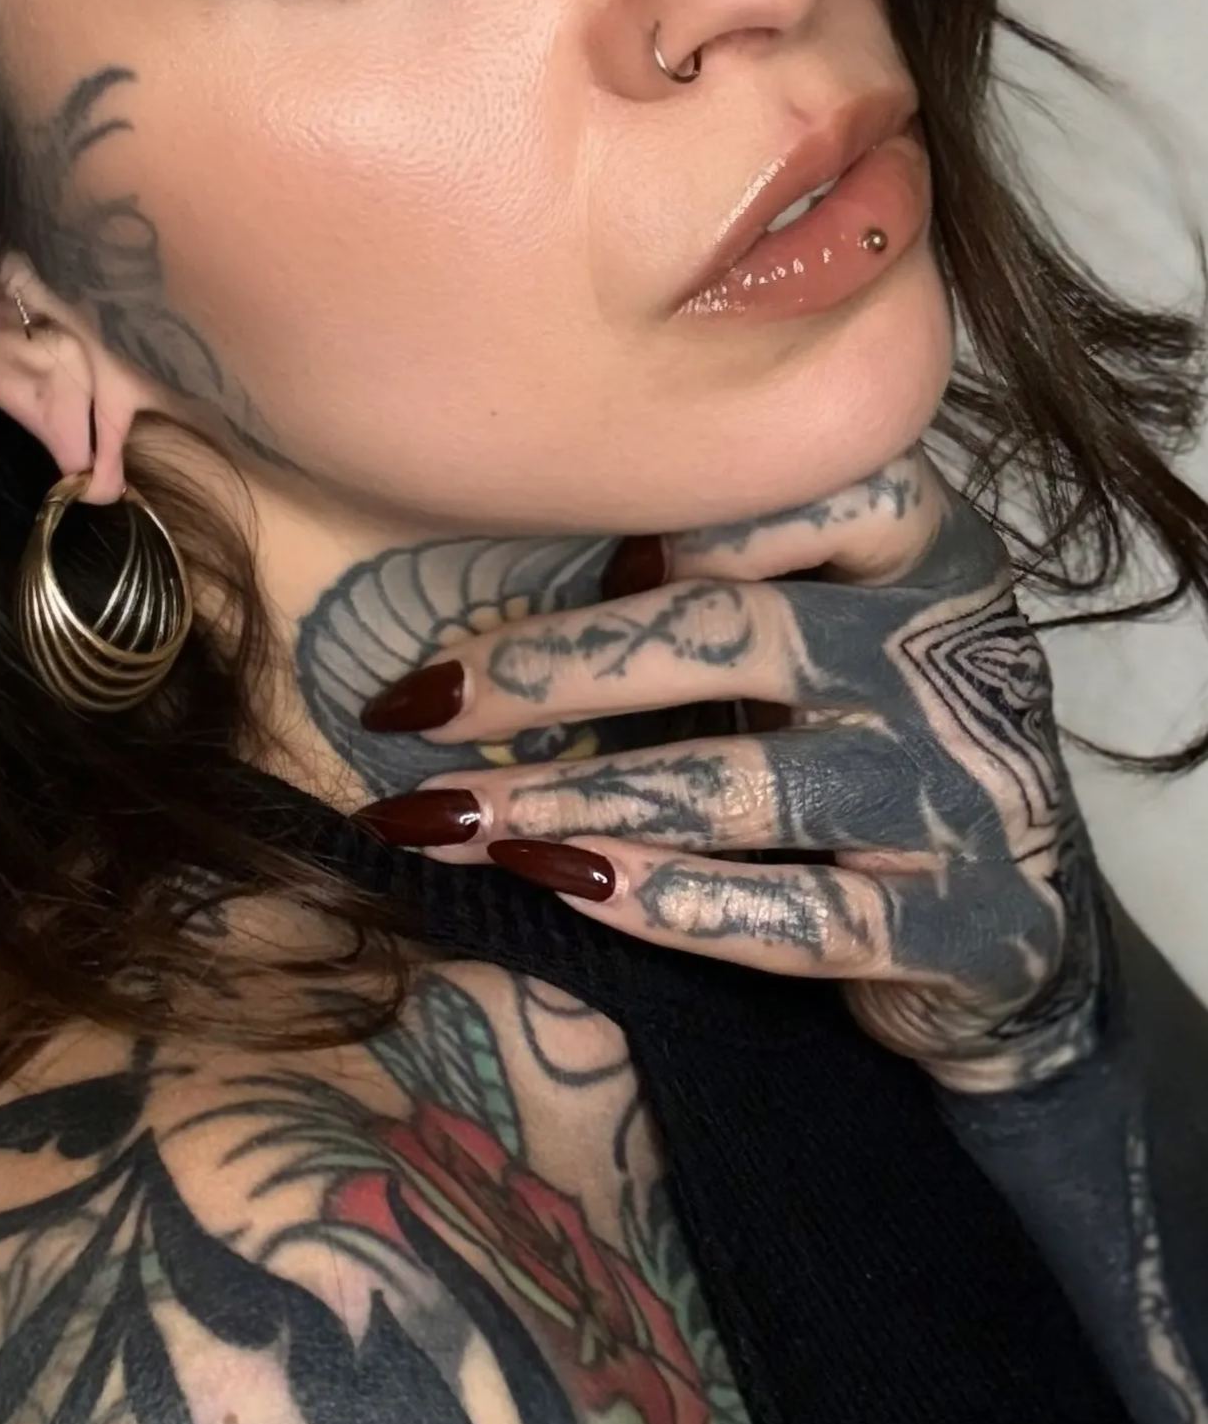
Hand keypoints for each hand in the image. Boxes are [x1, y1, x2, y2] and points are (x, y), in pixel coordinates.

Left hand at [354, 446, 1107, 1095]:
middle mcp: (953, 659)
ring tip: (442, 819)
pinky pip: (791, 916)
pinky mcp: (959, 927)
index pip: (813, 488)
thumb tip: (496, 558)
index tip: (550, 546)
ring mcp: (966, 796)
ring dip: (572, 800)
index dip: (679, 514)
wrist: (1009, 935)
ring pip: (745, 785)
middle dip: (552, 672)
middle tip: (414, 707)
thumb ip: (712, 584)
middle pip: (736, 635)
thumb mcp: (816, 635)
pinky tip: (555, 884)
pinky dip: (663, 902)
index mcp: (923, 556)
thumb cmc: (859, 746)